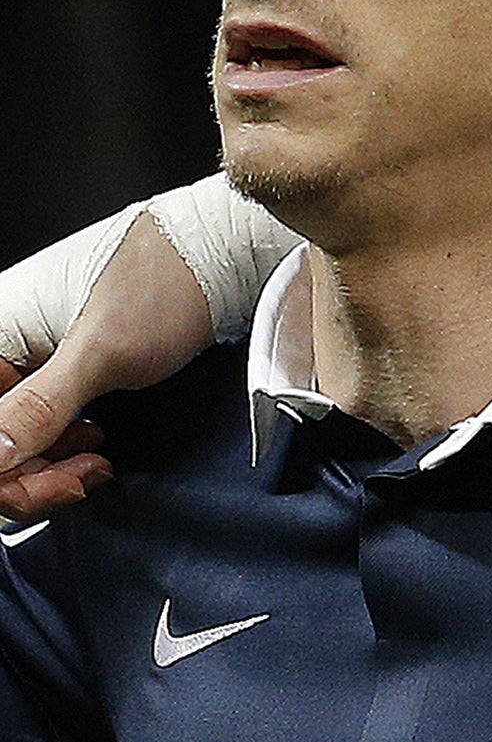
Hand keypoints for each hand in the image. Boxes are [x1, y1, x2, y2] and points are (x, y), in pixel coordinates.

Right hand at [0, 216, 211, 517]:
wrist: (219, 261)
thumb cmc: (164, 281)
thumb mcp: (101, 353)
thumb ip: (40, 408)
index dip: (3, 469)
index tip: (39, 480)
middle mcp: (4, 350)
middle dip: (28, 473)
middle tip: (78, 476)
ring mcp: (31, 366)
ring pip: (13, 445)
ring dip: (50, 467)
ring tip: (93, 460)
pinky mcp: (62, 378)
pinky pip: (42, 432)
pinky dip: (64, 452)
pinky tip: (95, 449)